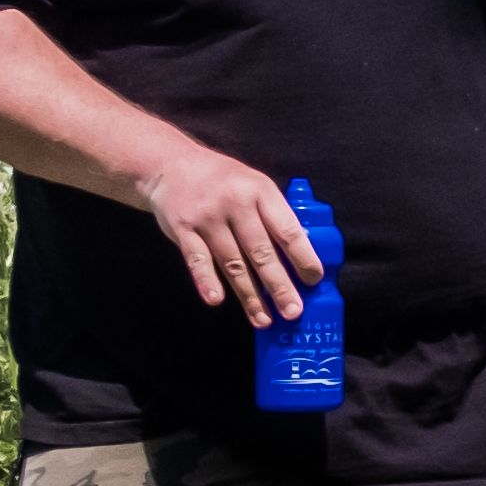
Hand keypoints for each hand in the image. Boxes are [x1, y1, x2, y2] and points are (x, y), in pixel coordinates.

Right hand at [134, 141, 319, 323]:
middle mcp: (236, 203)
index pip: (287, 229)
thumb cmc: (223, 181)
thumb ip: (273, 215)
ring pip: (233, 262)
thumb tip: (301, 254)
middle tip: (293, 311)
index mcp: (261, 191)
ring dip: (249, 295)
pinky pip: (197, 260)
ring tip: (264, 319)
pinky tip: (216, 300)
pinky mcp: (183, 230)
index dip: (303, 257)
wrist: (171, 165)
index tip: (314, 280)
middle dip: (280, 285)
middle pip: (262, 251)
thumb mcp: (254, 185)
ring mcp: (208, 217)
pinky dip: (206, 281)